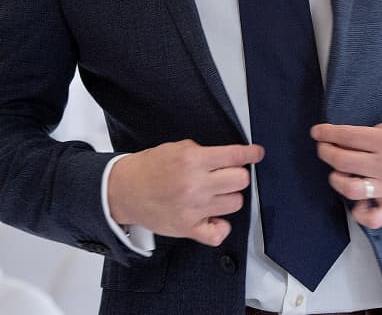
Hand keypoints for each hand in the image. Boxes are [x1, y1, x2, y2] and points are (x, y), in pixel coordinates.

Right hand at [107, 140, 262, 246]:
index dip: (251, 154)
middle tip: (226, 175)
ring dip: (228, 197)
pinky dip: (221, 227)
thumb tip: (231, 157)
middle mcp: (195, 185)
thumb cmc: (149, 168)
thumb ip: (204, 152)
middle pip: (240, 180)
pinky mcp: (187, 229)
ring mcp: (192, 209)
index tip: (257, 153)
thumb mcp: (178, 148)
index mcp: (192, 161)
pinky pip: (218, 233)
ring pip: (235, 203)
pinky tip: (214, 217)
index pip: (235, 157)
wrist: (124, 191)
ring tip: (214, 194)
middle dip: (237, 175)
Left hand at [311, 123, 381, 229]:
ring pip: (351, 189)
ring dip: (336, 180)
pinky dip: (360, 213)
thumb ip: (379, 133)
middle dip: (326, 152)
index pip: (349, 136)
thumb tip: (356, 139)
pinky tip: (358, 203)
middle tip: (324, 148)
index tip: (318, 132)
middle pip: (343, 160)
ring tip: (337, 174)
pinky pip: (372, 218)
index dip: (328, 133)